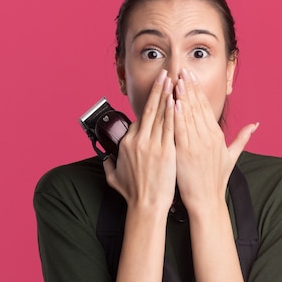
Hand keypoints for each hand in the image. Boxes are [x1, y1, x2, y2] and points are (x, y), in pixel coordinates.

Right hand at [103, 70, 176, 212]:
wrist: (146, 206)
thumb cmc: (132, 194)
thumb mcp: (113, 178)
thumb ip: (109, 165)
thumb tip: (105, 159)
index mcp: (126, 144)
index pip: (138, 120)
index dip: (149, 108)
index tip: (156, 96)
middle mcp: (138, 141)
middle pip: (148, 110)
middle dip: (157, 90)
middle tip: (163, 74)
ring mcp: (152, 146)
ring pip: (160, 115)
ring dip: (166, 96)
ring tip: (172, 80)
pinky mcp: (165, 152)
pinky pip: (169, 128)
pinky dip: (173, 112)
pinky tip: (177, 100)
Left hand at [173, 68, 257, 211]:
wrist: (207, 200)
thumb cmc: (217, 180)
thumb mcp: (232, 157)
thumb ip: (243, 138)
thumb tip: (256, 124)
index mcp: (217, 136)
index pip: (207, 108)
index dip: (198, 91)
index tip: (191, 76)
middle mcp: (208, 138)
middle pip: (198, 107)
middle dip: (189, 87)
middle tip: (182, 70)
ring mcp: (196, 145)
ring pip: (188, 115)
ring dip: (182, 96)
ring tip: (176, 80)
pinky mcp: (184, 153)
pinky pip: (179, 130)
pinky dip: (176, 116)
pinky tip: (172, 102)